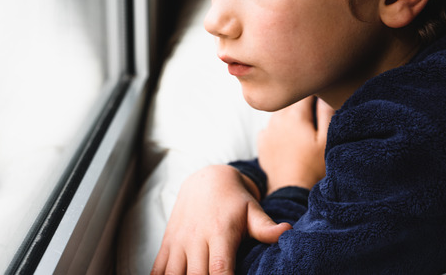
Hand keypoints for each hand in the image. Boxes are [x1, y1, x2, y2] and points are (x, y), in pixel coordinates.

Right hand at [151, 164, 291, 274]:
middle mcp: (196, 238)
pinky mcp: (168, 243)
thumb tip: (287, 231)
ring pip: (173, 274)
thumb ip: (266, 227)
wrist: (206, 180)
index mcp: (220, 233)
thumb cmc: (234, 200)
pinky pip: (158, 268)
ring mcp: (179, 241)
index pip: (220, 268)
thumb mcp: (252, 210)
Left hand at [258, 96, 331, 194]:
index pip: (306, 91)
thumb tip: (325, 94)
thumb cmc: (314, 166)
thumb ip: (327, 112)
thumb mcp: (327, 139)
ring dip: (291, 115)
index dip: (317, 92)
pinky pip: (272, 126)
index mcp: (295, 114)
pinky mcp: (262, 141)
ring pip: (280, 112)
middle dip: (303, 103)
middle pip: (292, 100)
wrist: (292, 189)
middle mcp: (277, 118)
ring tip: (303, 130)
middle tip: (315, 116)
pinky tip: (290, 139)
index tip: (324, 98)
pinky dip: (280, 128)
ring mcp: (267, 129)